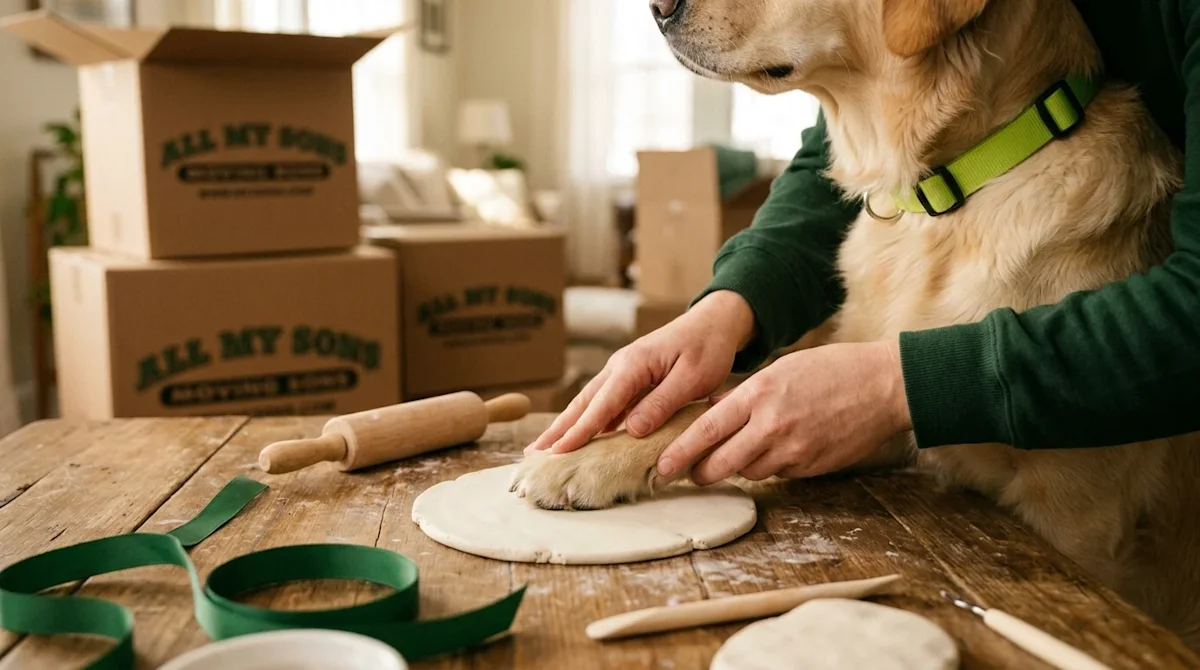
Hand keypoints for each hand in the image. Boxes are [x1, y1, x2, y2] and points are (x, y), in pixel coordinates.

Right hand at [526, 290, 756, 454]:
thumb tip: (631, 429)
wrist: (714, 322)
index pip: (601, 404)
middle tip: (533, 453)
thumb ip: (662, 402)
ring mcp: (621, 371)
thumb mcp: (693, 377)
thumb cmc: (707, 347)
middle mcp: (619, 366)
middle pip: (583, 402)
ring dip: (566, 425)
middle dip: (558, 429)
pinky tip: (580, 436)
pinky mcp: (629, 377)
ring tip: (546, 448)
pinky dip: (587, 420)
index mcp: (633, 365)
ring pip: (588, 402)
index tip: (559, 452)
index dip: (579, 431)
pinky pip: (603, 402)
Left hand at [656, 340, 911, 483]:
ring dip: (737, 467)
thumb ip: (744, 394)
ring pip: (748, 472)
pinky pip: (777, 473)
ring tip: (737, 455)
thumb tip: (712, 410)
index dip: (679, 452)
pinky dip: (769, 466)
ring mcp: (792, 450)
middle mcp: (771, 426)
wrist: (884, 386)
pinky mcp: (810, 467)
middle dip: (700, 472)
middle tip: (689, 473)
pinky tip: (776, 450)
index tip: (662, 465)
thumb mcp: (780, 369)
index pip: (705, 431)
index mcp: (758, 395)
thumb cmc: (832, 369)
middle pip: (719, 463)